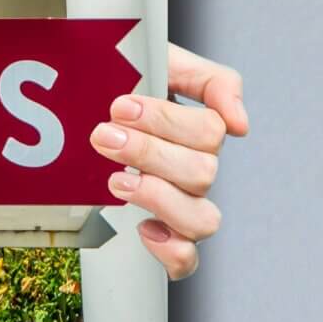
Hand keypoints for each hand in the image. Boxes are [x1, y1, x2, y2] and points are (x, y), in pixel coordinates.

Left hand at [88, 43, 247, 279]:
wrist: (82, 97)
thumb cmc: (125, 84)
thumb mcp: (165, 62)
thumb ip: (212, 81)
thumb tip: (240, 125)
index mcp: (200, 130)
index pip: (210, 132)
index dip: (165, 120)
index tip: (120, 105)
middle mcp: (197, 169)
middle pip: (202, 173)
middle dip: (147, 152)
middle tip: (103, 135)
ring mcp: (183, 204)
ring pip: (202, 219)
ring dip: (158, 198)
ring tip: (116, 180)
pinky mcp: (164, 233)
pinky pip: (187, 260)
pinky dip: (172, 251)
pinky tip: (144, 228)